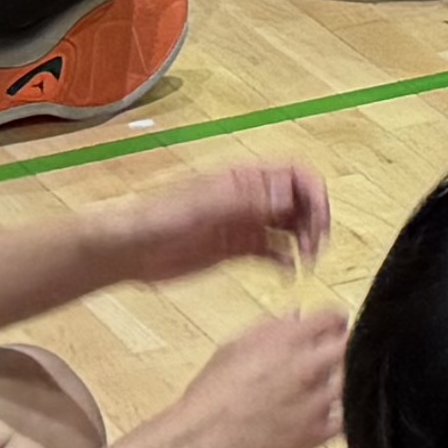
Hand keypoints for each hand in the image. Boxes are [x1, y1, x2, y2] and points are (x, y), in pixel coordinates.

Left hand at [113, 157, 331, 290]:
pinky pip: (273, 252)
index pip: (295, 175)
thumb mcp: (203, 206)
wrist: (129, 249)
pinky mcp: (237, 249)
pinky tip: (288, 273)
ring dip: (305, 241)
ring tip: (306, 262)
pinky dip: (287, 261)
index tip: (318, 220)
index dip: (313, 194)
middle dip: (314, 220)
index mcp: (243, 179)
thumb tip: (285, 195)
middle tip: (314, 247)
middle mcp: (249, 198)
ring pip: (291, 226)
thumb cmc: (156, 219)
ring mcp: (244, 224)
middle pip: (299, 201)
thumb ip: (245, 199)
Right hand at [148, 302, 352, 447]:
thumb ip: (271, 327)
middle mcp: (307, 367)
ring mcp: (316, 402)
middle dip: (346, 348)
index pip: (334, 318)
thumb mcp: (233, 347)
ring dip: (345, 380)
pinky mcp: (316, 435)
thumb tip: (298, 314)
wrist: (198, 443)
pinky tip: (329, 412)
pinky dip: (342, 413)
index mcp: (286, 340)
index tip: (336, 327)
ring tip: (330, 385)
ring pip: (352, 382)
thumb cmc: (209, 393)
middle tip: (336, 355)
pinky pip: (346, 418)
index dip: (337, 321)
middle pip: (350, 348)